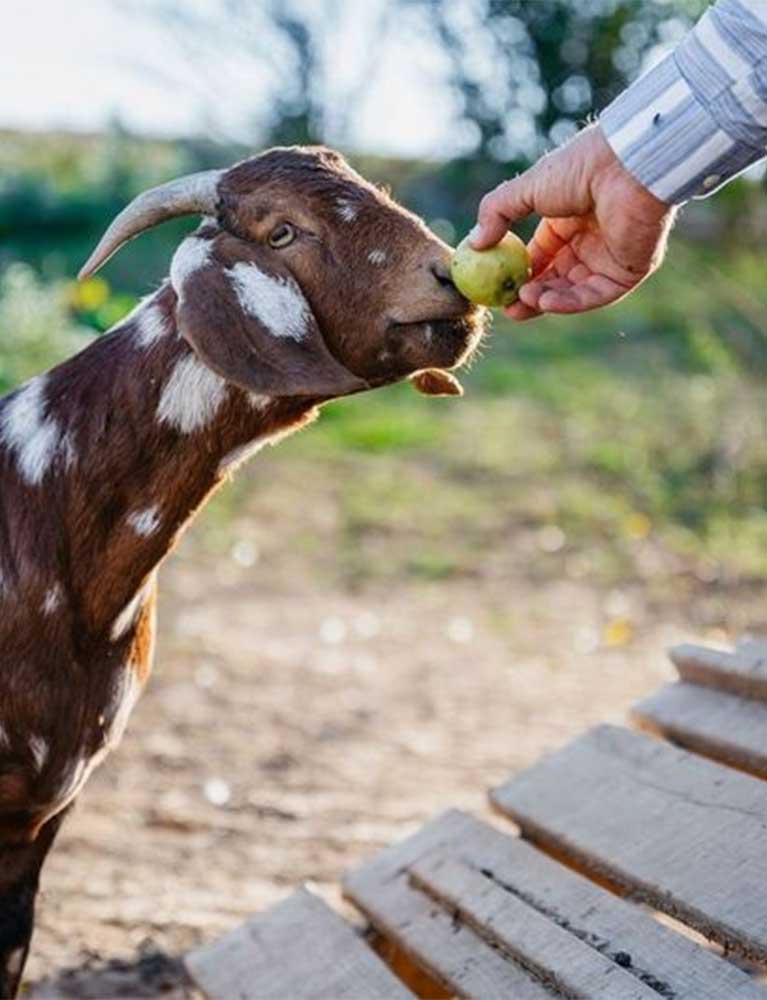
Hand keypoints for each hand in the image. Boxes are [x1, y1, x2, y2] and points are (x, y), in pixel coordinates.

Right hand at [472, 125, 676, 319]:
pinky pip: (595, 295)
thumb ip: (496, 213)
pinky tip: (546, 302)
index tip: (496, 289)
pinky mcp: (628, 271)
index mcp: (567, 220)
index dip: (518, 274)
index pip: (541, 257)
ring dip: (547, 299)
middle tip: (507, 309)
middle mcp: (589, 241)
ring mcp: (609, 257)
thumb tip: (474, 243)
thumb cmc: (579, 169)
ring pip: (573, 290)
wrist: (624, 166)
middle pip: (555, 279)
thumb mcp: (526, 189)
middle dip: (530, 296)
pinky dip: (570, 302)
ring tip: (524, 300)